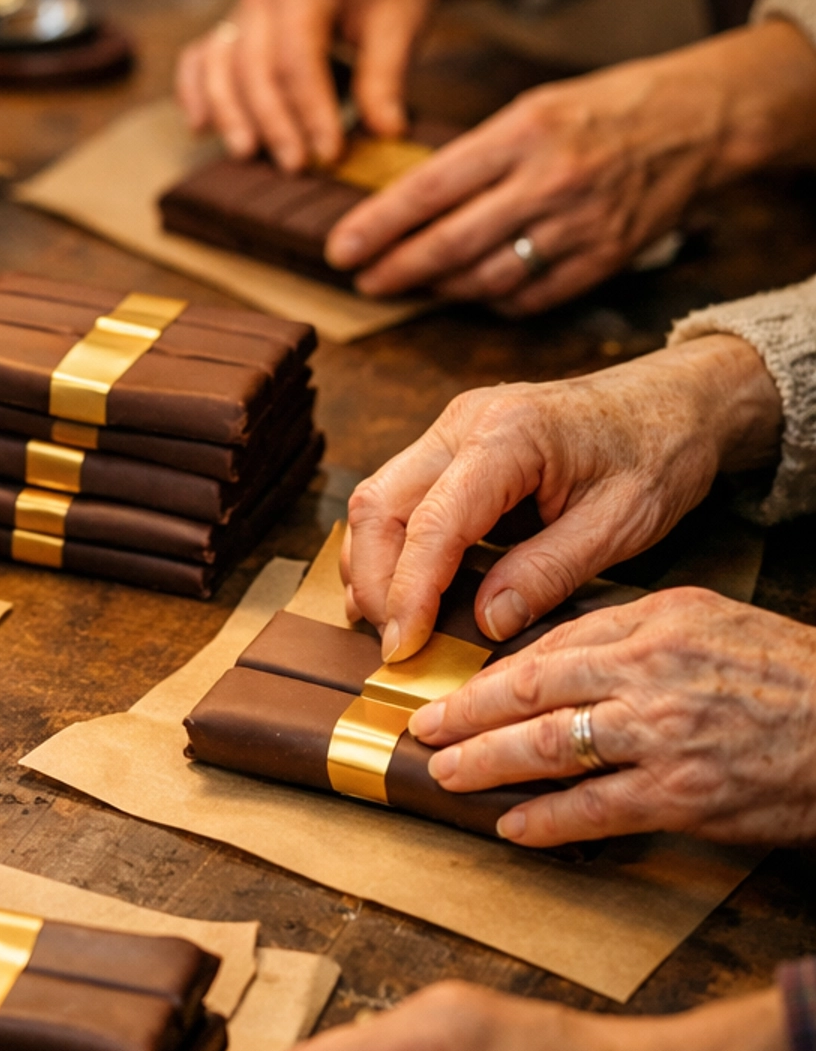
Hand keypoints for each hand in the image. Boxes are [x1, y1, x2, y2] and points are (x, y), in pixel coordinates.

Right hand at [176, 0, 534, 171]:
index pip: (298, 54)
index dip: (311, 109)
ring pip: (221, 66)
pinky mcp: (234, 26)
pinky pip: (201, 59)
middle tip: (298, 165)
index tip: (332, 152)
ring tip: (249, 154)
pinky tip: (201, 127)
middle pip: (255, 65)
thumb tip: (386, 132)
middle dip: (273, 120)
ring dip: (231, 113)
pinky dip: (196, 92)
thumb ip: (386, 78)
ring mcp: (242, 7)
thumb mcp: (401, 24)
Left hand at [325, 21, 815, 307]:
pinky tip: (472, 293)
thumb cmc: (602, 108)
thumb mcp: (531, 107)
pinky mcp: (606, 259)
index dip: (378, 226)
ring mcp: (581, 225)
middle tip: (364, 281)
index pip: (430, 189)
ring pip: (489, 278)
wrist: (696, 120)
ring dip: (441, 288)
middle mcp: (550, 181)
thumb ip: (475, 156)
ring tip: (409, 285)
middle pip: (452, 244)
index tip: (341, 249)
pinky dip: (494, 300)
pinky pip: (533, 295)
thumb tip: (409, 206)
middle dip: (397, 269)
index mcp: (523, 132)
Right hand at [341, 337, 781, 661]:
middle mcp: (463, 422)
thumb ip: (549, 572)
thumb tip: (486, 623)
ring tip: (394, 626)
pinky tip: (405, 591)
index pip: (432, 523)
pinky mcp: (453, 445)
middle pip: (380, 506)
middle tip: (396, 647)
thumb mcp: (621, 523)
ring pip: (377, 500)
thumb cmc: (658, 451)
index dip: (410, 592)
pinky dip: (393, 548)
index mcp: (509, 435)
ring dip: (375, 566)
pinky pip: (400, 497)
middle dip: (378, 584)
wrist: (676, 400)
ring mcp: (452, 428)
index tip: (405, 649)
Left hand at [409, 586, 815, 846]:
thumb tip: (556, 657)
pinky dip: (545, 822)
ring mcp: (663, 737)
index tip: (455, 688)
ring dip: (487, 765)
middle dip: (466, 716)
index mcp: (656, 623)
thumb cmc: (789, 676)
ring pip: (548, 749)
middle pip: (531, 692)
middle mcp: (651, 673)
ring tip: (448, 776)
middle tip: (424, 732)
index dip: (491, 673)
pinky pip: (593, 811)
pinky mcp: (681, 797)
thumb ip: (632, 634)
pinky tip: (512, 827)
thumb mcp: (711, 623)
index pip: (551, 645)